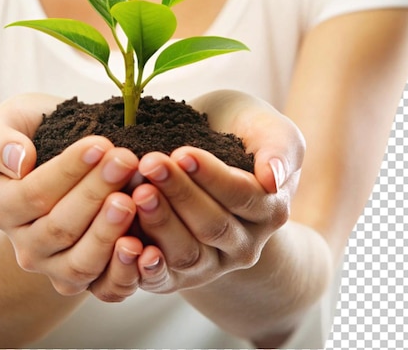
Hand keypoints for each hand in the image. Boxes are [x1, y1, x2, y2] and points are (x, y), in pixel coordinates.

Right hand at [0, 93, 142, 300]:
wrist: (57, 157)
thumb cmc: (34, 133)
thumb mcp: (7, 121)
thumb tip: (18, 163)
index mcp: (1, 206)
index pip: (33, 193)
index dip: (68, 171)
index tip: (100, 144)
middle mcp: (24, 245)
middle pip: (60, 227)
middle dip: (96, 192)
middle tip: (126, 161)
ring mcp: (54, 267)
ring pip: (80, 262)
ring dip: (108, 233)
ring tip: (132, 200)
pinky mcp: (85, 279)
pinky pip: (103, 288)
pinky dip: (124, 273)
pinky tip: (145, 248)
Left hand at [128, 90, 304, 293]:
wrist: (212, 147)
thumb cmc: (240, 130)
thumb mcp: (267, 127)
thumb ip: (279, 148)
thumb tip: (273, 179)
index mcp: (268, 209)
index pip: (241, 195)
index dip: (211, 176)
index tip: (182, 153)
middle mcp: (243, 243)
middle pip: (212, 225)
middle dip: (179, 194)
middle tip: (150, 164)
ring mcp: (211, 263)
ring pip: (187, 252)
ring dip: (160, 223)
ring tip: (137, 193)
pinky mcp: (178, 275)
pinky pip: (164, 279)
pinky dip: (146, 268)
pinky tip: (127, 245)